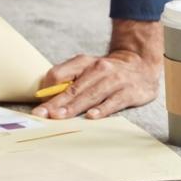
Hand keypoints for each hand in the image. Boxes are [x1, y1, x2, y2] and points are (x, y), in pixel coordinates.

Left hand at [33, 19, 162, 120]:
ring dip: (74, 107)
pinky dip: (102, 110)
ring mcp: (114, 80)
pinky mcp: (129, 92)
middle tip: (42, 114)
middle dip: (56, 102)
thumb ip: (68, 78)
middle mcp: (98, 69)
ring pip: (90, 95)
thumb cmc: (106, 71)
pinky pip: (113, 102)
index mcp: (83, 62)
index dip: (48, 88)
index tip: (39, 103)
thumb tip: (47, 95)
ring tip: (59, 116)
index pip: (59, 73)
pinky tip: (91, 117)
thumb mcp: (87, 67)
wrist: (141, 64)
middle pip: (73, 88)